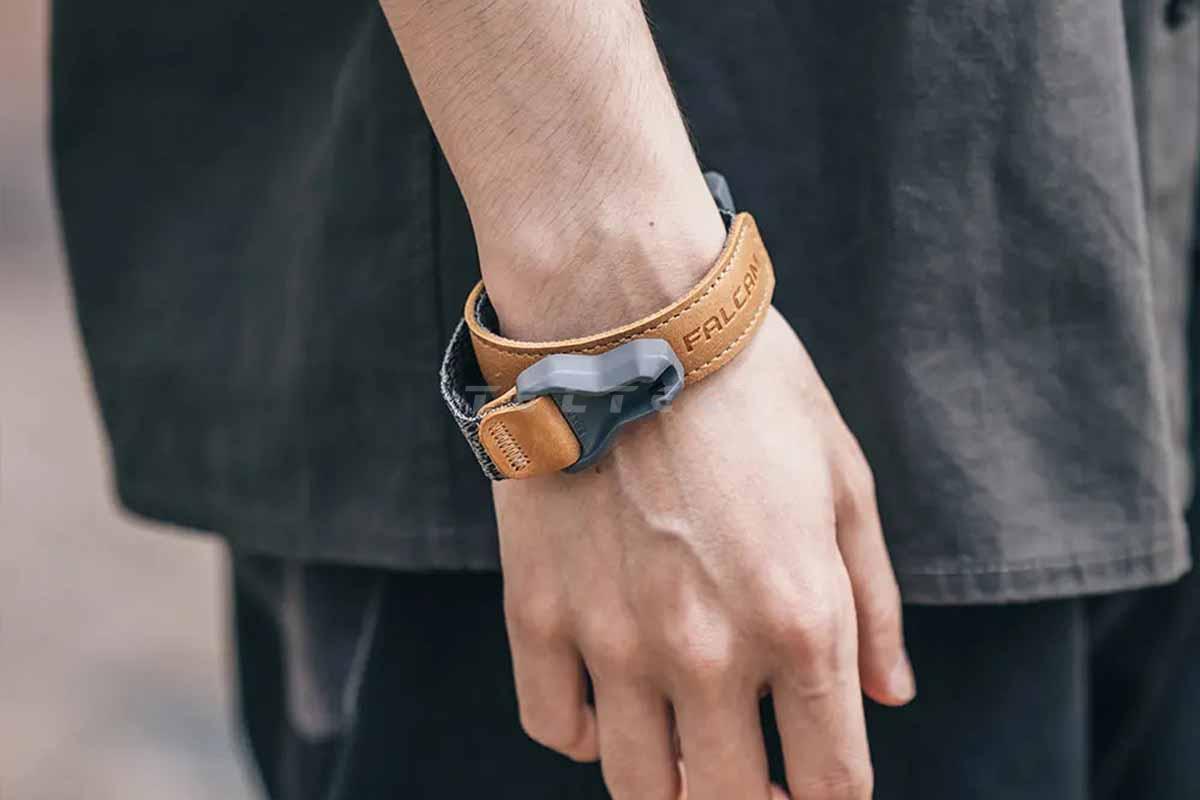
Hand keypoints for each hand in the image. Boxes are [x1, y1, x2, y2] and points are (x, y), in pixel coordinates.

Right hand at [495, 307, 914, 799]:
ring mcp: (611, 638)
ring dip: (672, 787)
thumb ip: (874, 605)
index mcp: (800, 619)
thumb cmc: (752, 391)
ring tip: (687, 752)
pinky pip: (556, 726)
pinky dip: (587, 736)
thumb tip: (891, 698)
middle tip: (757, 780)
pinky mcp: (538, 612)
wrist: (627, 316)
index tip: (818, 787)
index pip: (833, 782)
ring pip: (638, 787)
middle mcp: (705, 650)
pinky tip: (610, 706)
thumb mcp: (845, 482)